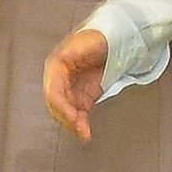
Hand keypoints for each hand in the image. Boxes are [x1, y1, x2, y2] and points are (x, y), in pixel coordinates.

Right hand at [41, 24, 114, 140]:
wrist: (118, 37)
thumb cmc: (100, 37)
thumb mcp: (83, 43)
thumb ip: (71, 54)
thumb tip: (60, 63)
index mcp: (56, 66)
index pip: (53, 92)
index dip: (61, 107)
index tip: (72, 117)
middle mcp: (60, 80)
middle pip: (57, 106)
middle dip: (66, 119)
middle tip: (79, 128)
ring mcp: (72, 90)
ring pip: (65, 113)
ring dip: (73, 125)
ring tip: (84, 134)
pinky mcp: (84, 97)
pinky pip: (78, 114)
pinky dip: (81, 125)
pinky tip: (86, 133)